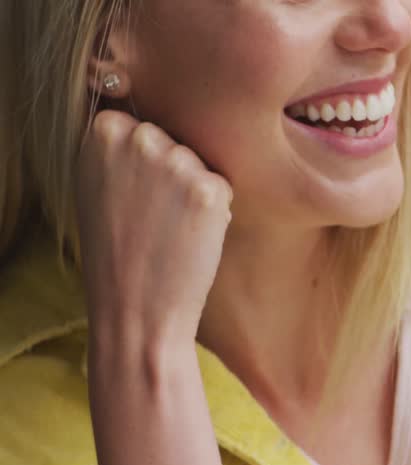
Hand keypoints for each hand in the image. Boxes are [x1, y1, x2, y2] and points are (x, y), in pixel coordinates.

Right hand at [76, 110, 232, 345]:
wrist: (136, 306)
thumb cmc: (115, 250)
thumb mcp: (96, 185)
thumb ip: (117, 149)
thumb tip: (147, 120)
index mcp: (104, 131)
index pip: (143, 126)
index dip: (145, 164)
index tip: (133, 195)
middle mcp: (139, 138)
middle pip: (176, 141)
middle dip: (173, 173)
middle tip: (154, 217)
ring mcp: (176, 162)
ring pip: (201, 163)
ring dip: (195, 191)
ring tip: (170, 228)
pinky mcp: (209, 188)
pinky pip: (222, 186)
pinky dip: (215, 211)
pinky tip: (191, 236)